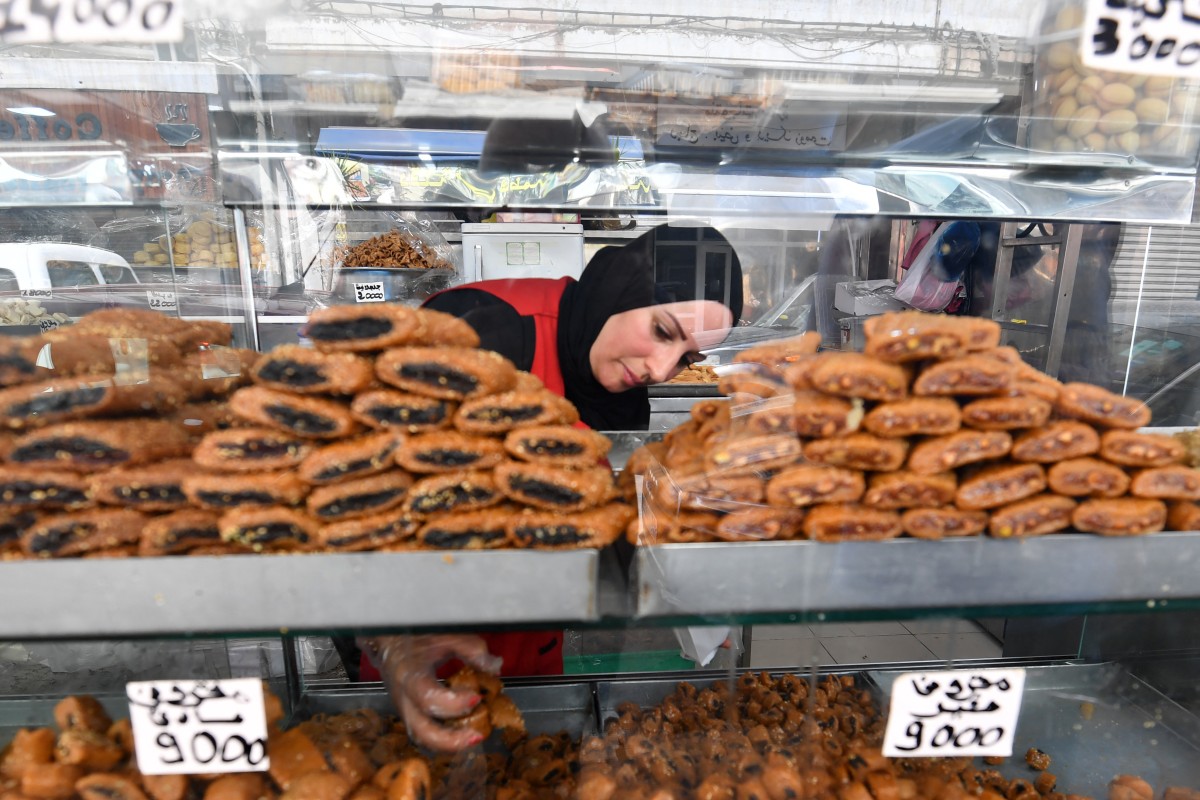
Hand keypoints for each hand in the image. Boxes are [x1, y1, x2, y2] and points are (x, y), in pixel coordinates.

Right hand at [359, 634, 501, 752]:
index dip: (454, 703)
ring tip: (473, 738)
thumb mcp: (444, 635)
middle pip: (421, 731)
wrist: (389, 643)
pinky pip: (424, 734)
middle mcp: (403, 698)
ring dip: (448, 744)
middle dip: (450, 740)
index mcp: (410, 674)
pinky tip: (463, 734)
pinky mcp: (409, 715)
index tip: (477, 697)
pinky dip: (443, 739)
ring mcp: (404, 710)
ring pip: (421, 738)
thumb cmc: (417, 639)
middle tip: (477, 735)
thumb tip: (494, 666)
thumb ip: (470, 648)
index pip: (428, 697)